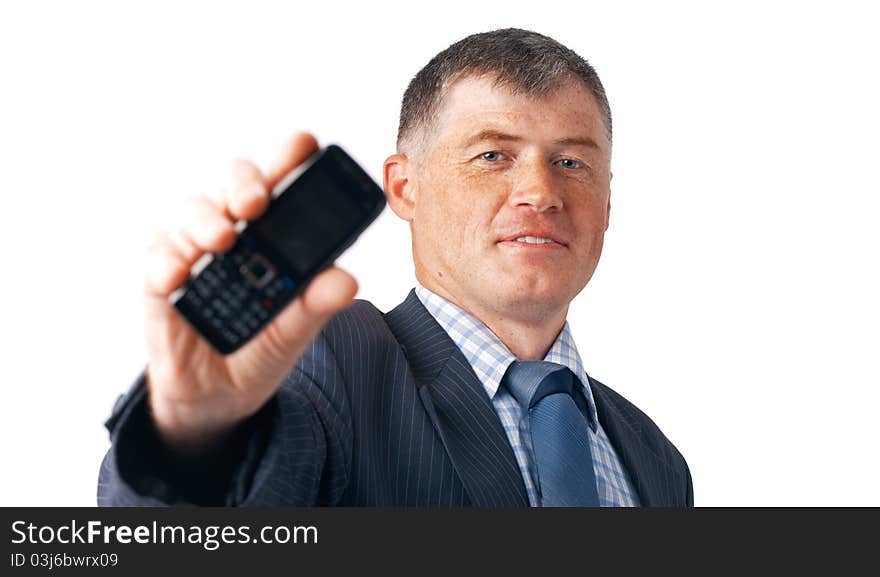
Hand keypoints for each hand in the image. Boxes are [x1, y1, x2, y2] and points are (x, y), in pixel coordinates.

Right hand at [142, 133, 357, 454]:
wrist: (218, 398)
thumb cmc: (259, 350)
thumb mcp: (295, 331)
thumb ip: (316, 305)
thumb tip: (346, 281)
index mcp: (274, 236)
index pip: (283, 183)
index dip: (291, 157)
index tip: (305, 143)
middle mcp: (235, 231)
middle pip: (235, 182)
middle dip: (245, 183)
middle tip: (256, 204)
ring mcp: (194, 250)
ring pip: (192, 210)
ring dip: (205, 219)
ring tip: (222, 240)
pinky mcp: (160, 279)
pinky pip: (158, 257)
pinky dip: (167, 262)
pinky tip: (178, 276)